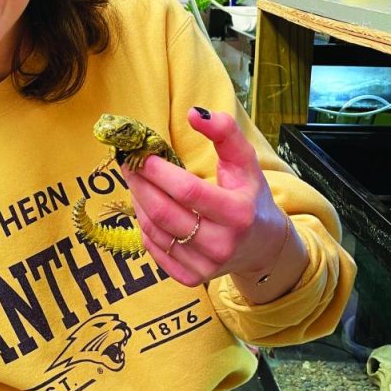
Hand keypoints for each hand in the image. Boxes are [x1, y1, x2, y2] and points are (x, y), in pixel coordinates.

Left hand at [121, 108, 307, 300]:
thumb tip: (194, 112)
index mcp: (237, 214)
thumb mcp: (245, 162)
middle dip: (139, 184)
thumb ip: (225, 132)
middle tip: (127, 163)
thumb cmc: (250, 197)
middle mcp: (221, 244)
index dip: (159, 172)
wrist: (263, 246)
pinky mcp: (191, 278)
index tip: (141, 154)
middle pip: (163, 212)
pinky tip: (146, 207)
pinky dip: (145, 226)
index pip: (187, 192)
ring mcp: (205, 265)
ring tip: (136, 182)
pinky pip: (155, 249)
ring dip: (138, 202)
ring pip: (154, 230)